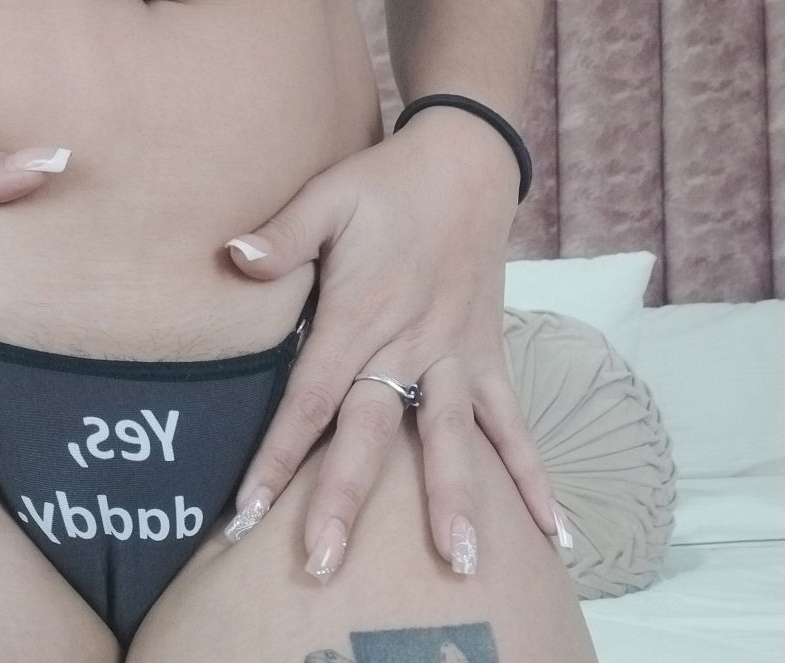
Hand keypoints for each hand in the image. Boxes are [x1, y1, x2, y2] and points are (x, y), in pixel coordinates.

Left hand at [222, 107, 570, 580]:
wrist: (466, 162)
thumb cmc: (386, 182)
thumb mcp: (328, 195)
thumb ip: (283, 235)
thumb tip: (232, 258)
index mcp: (360, 314)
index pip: (309, 399)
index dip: (277, 457)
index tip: (246, 515)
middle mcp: (408, 345)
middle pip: (371, 433)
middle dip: (344, 501)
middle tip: (323, 564)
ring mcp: (456, 355)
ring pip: (450, 438)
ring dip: (453, 501)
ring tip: (459, 564)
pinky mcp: (489, 356)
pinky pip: (512, 422)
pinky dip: (532, 473)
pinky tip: (552, 531)